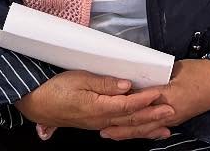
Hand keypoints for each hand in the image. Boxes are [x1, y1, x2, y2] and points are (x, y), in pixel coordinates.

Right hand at [17, 70, 172, 134]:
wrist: (37, 103)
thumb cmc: (56, 88)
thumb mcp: (79, 79)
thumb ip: (105, 83)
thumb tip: (127, 85)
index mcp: (98, 107)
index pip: (127, 104)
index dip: (144, 99)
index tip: (159, 93)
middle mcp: (101, 120)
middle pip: (131, 118)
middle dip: (153, 115)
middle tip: (172, 111)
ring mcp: (98, 124)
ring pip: (128, 127)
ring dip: (148, 127)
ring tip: (166, 129)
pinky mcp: (96, 123)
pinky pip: (120, 128)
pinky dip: (135, 130)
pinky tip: (142, 131)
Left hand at [101, 55, 209, 140]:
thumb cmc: (198, 72)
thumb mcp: (175, 71)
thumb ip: (156, 78)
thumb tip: (136, 81)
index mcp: (166, 99)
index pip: (139, 106)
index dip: (122, 109)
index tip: (105, 110)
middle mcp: (168, 113)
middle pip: (140, 123)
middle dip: (121, 128)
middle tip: (102, 131)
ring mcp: (172, 118)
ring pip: (147, 129)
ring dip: (129, 133)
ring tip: (113, 135)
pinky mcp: (176, 118)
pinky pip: (155, 128)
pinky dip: (144, 132)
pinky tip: (136, 134)